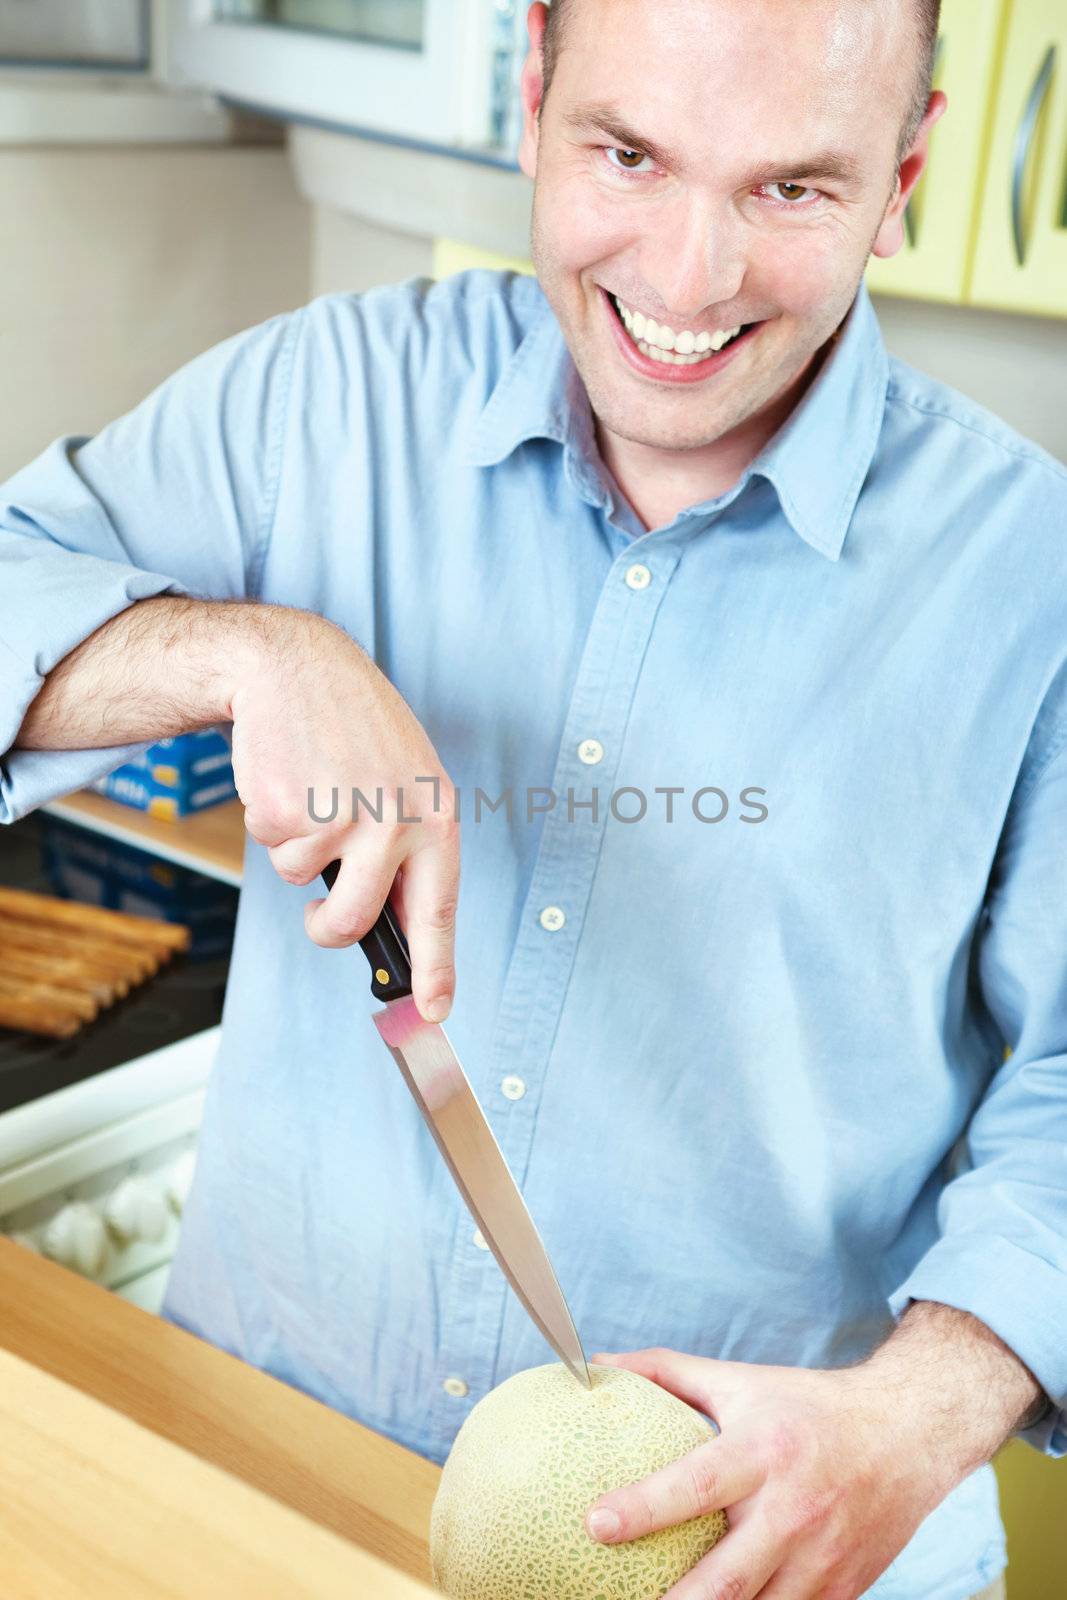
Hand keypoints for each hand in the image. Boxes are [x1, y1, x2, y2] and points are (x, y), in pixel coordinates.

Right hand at [228, 607, 458, 1022]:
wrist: (298, 667)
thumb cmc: (354, 732)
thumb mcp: (403, 783)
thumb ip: (404, 849)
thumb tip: (394, 926)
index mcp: (435, 817)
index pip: (439, 910)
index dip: (437, 968)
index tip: (434, 1012)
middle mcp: (395, 821)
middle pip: (351, 921)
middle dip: (325, 928)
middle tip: (318, 916)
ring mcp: (342, 816)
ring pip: (300, 881)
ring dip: (293, 851)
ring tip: (310, 795)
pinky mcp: (290, 808)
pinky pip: (272, 847)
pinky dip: (270, 821)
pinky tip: (289, 776)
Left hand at [583, 1346, 961, 1599]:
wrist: (907, 1435)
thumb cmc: (810, 1407)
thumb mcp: (741, 1381)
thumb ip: (668, 1374)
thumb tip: (601, 1363)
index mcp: (764, 1452)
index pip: (696, 1484)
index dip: (643, 1507)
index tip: (594, 1523)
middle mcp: (793, 1510)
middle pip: (725, 1579)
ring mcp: (821, 1559)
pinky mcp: (842, 1591)